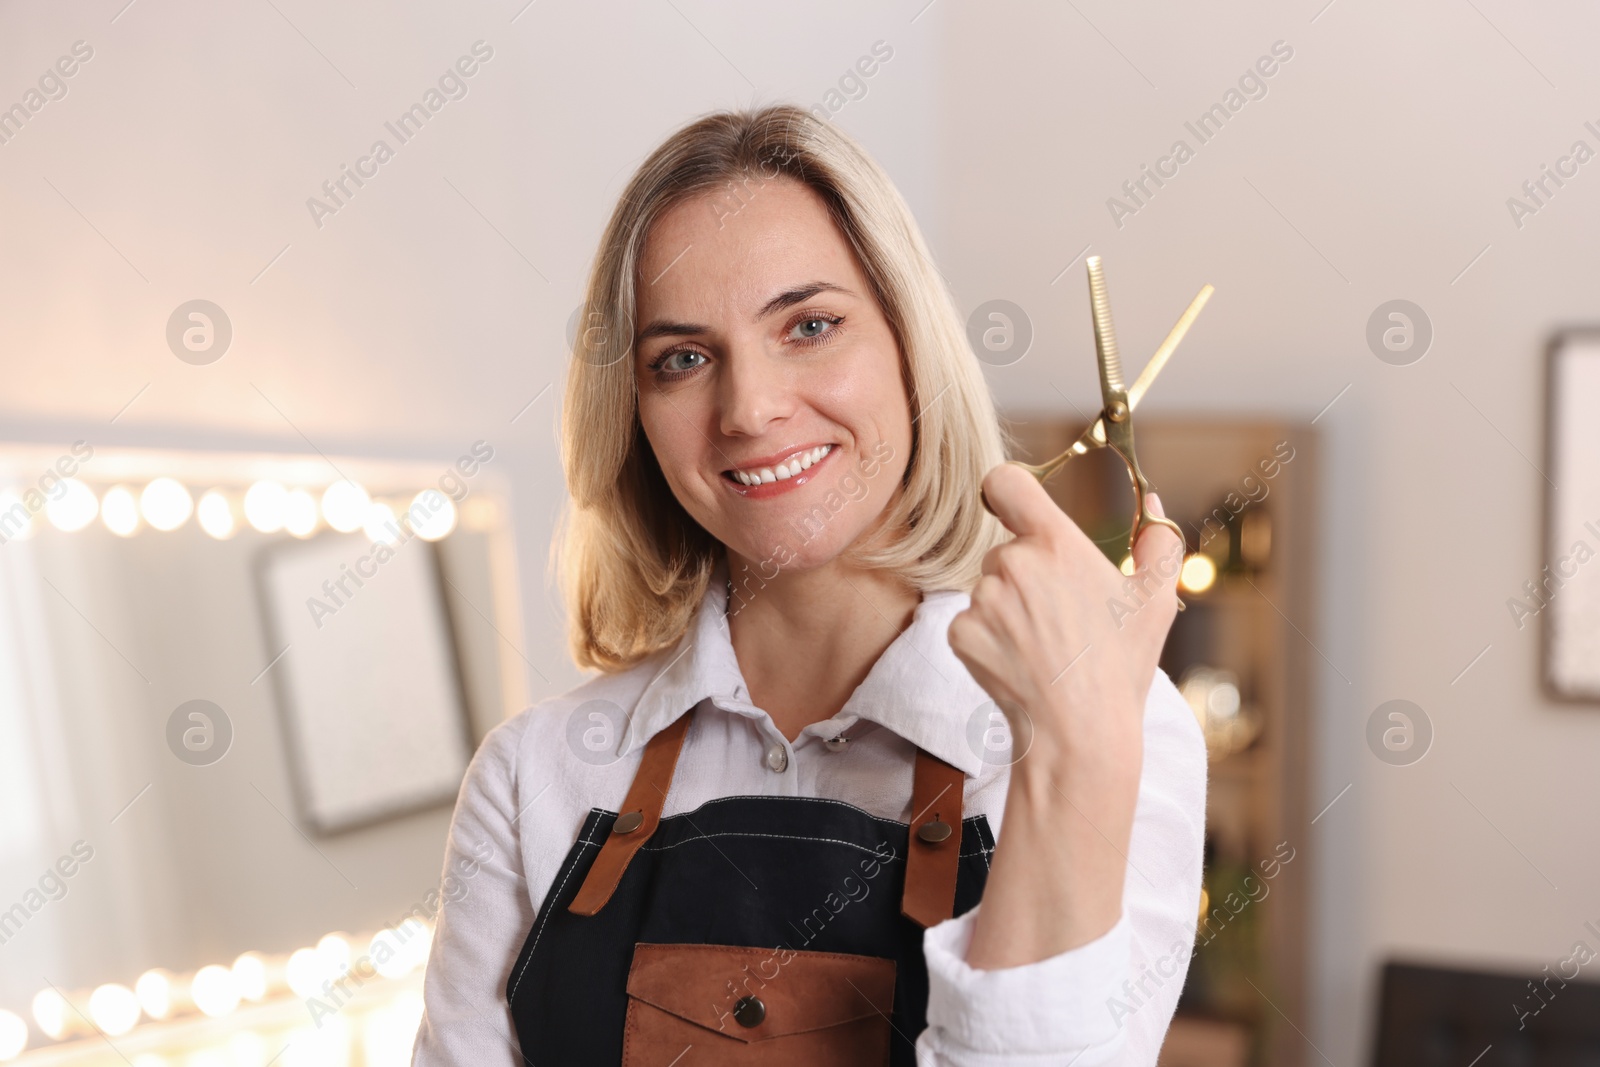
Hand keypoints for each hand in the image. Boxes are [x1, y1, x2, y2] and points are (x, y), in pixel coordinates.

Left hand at [947, 462, 1183, 777]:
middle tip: (1061, 615)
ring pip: (989, 589)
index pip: (1006, 483)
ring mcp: (982, 600)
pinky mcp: (960, 634)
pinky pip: (969, 622)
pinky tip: (1020, 662)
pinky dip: (988, 638)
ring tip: (1044, 646)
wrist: (1078, 733)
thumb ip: (1157, 541)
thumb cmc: (1120, 668)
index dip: (1007, 490)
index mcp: (1055, 544)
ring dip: (1009, 608)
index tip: (1015, 508)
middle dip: (1027, 574)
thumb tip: (1151, 501)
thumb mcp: (1155, 601)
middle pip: (1005, 549)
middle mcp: (1012, 564)